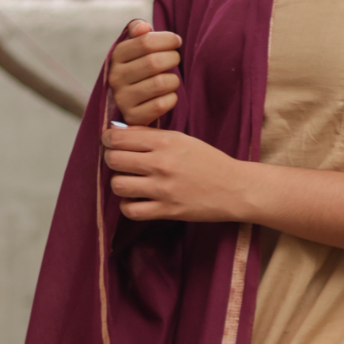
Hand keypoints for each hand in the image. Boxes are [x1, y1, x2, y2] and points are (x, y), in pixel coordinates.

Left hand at [102, 124, 250, 223]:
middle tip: (119, 161)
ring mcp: (162, 189)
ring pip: (118, 185)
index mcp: (165, 142)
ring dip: (119, 182)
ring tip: (129, 181)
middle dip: (111, 159)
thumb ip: (151, 135)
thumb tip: (119, 132)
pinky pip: (131, 210)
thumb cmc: (209, 161)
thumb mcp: (182, 139)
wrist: (234, 189)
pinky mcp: (166, 211)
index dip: (108, 139)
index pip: (119, 138)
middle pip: (114, 160)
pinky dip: (128, 205)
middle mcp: (161, 164)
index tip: (110, 142)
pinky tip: (136, 200)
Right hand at [107, 19, 181, 126]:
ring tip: (171, 78)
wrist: (133, 103)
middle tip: (175, 59)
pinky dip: (172, 99)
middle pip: (154, 62)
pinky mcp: (133, 117)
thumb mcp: (134, 47)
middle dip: (173, 58)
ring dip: (173, 79)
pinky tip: (168, 95)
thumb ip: (138, 31)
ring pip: (160, 84)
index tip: (176, 41)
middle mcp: (115, 78)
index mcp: (116, 56)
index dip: (167, 39)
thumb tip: (143, 27)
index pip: (145, 41)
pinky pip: (161, 105)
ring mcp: (123, 99)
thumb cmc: (139, 68)